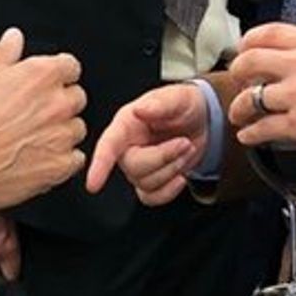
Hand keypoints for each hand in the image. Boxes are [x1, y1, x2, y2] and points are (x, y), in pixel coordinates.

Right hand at [0, 28, 86, 209]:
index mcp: (42, 75)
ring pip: (76, 128)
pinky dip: (61, 158)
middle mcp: (58, 104)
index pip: (70, 66)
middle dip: (60, 102)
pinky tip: (38, 157)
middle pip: (76, 97)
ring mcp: (61, 136)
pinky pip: (74, 158)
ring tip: (33, 137)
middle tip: (34, 113)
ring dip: (62, 130)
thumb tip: (14, 37)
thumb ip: (3, 51)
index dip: (56, 74)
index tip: (46, 83)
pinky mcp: (59, 165)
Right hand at [86, 83, 207, 206]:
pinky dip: (170, 191)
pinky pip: (152, 197)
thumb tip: (140, 110)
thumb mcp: (177, 97)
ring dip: (173, 169)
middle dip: (164, 158)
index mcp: (126, 124)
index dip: (100, 164)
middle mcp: (126, 147)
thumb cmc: (183, 106)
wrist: (202, 121)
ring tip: (186, 149)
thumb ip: (160, 104)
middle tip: (185, 142)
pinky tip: (181, 175)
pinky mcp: (151, 181)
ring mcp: (138, 167)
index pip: (108, 145)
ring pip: (146, 184)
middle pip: (134, 167)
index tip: (93, 184)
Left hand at [225, 23, 295, 161]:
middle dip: (237, 72)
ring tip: (239, 114)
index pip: (268, 32)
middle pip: (250, 60)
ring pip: (250, 97)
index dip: (248, 42)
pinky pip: (262, 128)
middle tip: (236, 81)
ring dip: (239, 108)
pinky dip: (250, 134)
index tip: (243, 49)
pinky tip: (248, 136)